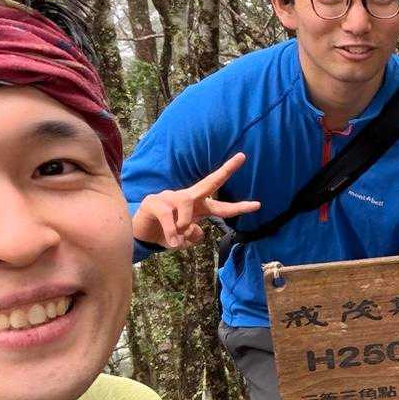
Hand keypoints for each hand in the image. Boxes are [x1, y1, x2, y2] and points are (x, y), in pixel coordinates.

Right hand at [131, 152, 262, 247]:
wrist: (140, 235)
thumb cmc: (166, 233)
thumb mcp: (184, 240)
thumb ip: (193, 236)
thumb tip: (195, 230)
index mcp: (197, 207)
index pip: (221, 206)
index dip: (239, 207)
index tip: (258, 205)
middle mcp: (187, 197)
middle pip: (209, 182)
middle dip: (227, 170)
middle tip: (242, 157)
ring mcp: (170, 197)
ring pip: (187, 207)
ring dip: (184, 225)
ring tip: (177, 240)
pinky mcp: (155, 202)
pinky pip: (170, 218)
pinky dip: (172, 233)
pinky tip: (171, 242)